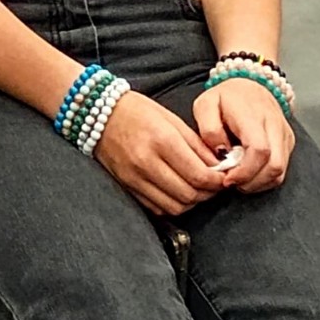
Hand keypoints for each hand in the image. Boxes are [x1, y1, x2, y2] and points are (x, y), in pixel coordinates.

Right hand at [94, 90, 225, 216]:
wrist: (97, 112)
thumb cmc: (136, 110)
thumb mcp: (171, 119)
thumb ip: (196, 145)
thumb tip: (219, 166)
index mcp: (162, 140)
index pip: (199, 175)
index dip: (217, 182)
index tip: (223, 178)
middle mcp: (146, 162)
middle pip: (189, 195)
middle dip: (207, 193)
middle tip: (213, 185)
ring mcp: (134, 177)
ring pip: (174, 207)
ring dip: (191, 202)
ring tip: (196, 189)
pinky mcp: (126, 186)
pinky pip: (157, 208)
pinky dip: (172, 205)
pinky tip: (176, 192)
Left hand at [194, 78, 294, 194]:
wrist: (250, 85)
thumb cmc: (226, 97)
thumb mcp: (205, 105)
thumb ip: (209, 129)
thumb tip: (221, 153)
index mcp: (253, 115)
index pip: (260, 150)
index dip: (245, 172)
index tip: (227, 178)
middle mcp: (275, 126)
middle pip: (274, 166)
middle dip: (252, 182)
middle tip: (231, 182)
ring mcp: (284, 135)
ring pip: (280, 172)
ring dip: (258, 183)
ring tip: (238, 178)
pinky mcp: (288, 143)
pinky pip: (281, 170)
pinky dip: (265, 179)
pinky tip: (248, 174)